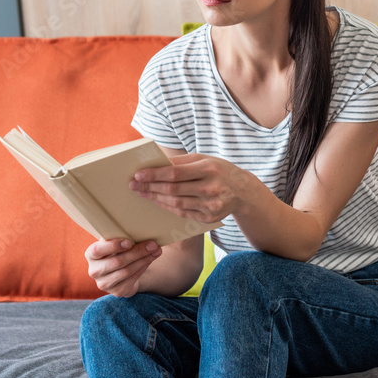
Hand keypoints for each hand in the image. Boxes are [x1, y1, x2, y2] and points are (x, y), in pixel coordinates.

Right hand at [84, 238, 160, 296]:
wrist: (119, 272)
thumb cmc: (117, 252)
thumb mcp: (114, 243)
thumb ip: (120, 237)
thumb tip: (139, 229)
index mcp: (91, 254)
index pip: (98, 250)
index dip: (113, 246)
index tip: (129, 242)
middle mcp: (94, 271)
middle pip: (117, 261)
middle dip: (137, 252)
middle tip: (152, 244)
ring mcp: (104, 283)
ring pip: (127, 271)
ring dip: (144, 260)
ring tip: (156, 251)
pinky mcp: (116, 291)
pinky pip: (133, 279)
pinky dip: (143, 267)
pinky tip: (150, 259)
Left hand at [129, 153, 253, 222]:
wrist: (243, 191)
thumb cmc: (219, 170)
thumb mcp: (205, 159)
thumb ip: (182, 162)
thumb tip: (156, 163)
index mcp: (209, 169)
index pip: (175, 173)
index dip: (155, 175)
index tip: (138, 174)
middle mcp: (211, 188)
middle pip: (173, 190)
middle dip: (150, 187)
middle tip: (134, 185)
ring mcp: (210, 206)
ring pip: (176, 203)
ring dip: (156, 198)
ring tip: (142, 193)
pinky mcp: (209, 218)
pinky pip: (183, 213)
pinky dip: (168, 207)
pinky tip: (157, 201)